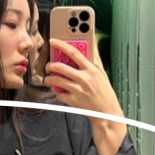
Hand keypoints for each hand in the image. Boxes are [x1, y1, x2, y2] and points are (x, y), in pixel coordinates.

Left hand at [44, 38, 127, 154]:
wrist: (106, 112)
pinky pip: (59, 94)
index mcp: (91, 69)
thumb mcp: (102, 74)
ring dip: (49, 79)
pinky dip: (56, 92)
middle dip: (50, 65)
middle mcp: (83, 78)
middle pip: (60, 67)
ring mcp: (77, 90)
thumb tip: (90, 46)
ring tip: (49, 79)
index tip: (53, 41)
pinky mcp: (73, 101)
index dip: (61, 45)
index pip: (74, 52)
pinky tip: (59, 91)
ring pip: (56, 80)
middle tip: (48, 66)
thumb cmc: (105, 92)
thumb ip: (94, 60)